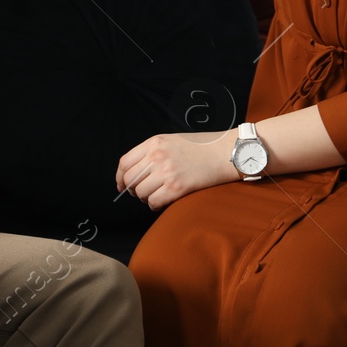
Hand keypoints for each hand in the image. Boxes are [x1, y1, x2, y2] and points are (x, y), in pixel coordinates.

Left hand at [115, 131, 238, 210]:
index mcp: (154, 142)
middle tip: (142, 193)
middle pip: (130, 179)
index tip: (121, 185)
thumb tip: (137, 172)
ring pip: (140, 193)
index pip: (124, 162)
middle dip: (132, 189)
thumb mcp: (173, 141)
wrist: (227, 152)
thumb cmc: (203, 147)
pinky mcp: (177, 187)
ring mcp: (166, 172)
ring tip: (156, 196)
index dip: (120, 177)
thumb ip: (154, 152)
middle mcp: (157, 156)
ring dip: (145, 198)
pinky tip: (162, 202)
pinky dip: (154, 205)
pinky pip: (154, 202)